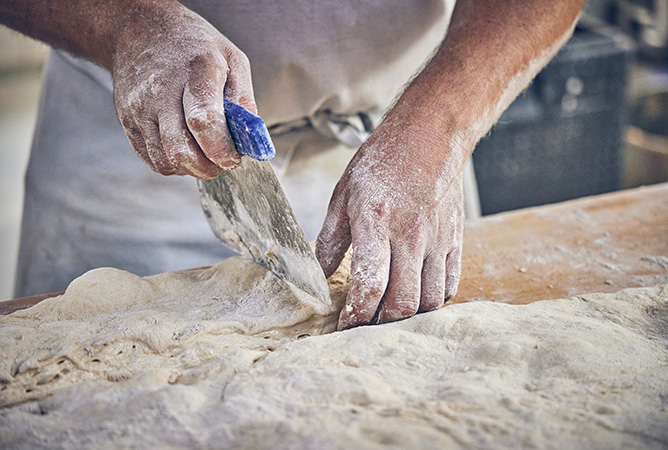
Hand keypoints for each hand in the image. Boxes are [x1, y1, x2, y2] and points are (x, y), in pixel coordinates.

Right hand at [111, 4, 254, 177]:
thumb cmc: (193, 46)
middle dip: (208, 167)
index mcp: (195, 71)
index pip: (204, 122)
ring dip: (191, 169)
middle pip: (181, 150)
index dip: (221, 149)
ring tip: (204, 156)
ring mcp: (140, 109)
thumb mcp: (231, 58)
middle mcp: (162, 91)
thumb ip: (244, 99)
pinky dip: (173, 164)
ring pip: (166, 161)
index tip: (233, 157)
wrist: (139, 31)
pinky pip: (152, 159)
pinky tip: (185, 149)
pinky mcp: (128, 122)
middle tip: (221, 162)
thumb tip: (250, 137)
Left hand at [316, 109, 465, 329]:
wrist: (430, 136)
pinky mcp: (455, 240)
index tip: (345, 325)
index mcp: (376, 221)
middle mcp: (410, 234)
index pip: (370, 284)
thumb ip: (330, 240)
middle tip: (364, 323)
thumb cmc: (383, 162)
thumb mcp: (343, 195)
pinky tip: (415, 293)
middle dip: (380, 323)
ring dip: (407, 315)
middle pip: (403, 303)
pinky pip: (449, 285)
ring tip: (388, 311)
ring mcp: (437, 239)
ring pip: (429, 300)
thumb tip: (317, 277)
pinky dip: (432, 299)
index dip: (356, 315)